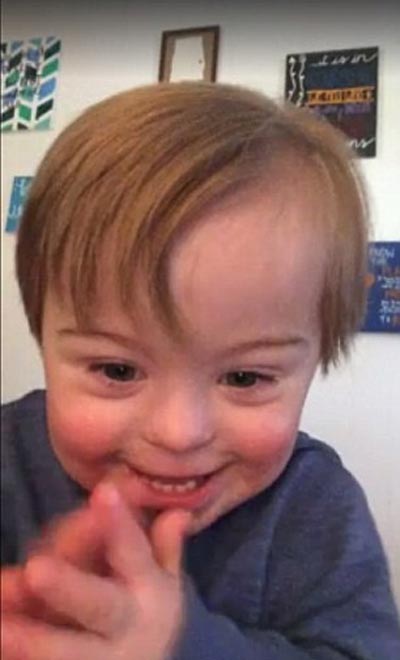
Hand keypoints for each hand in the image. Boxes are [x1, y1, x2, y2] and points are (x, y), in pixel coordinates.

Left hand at [2, 484, 190, 659]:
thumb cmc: (148, 617)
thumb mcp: (164, 584)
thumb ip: (164, 547)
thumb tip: (177, 510)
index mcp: (149, 591)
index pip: (134, 552)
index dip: (119, 524)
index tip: (105, 490)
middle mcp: (124, 622)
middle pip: (97, 605)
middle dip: (68, 587)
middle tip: (36, 570)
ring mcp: (96, 657)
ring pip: (63, 647)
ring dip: (31, 635)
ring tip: (2, 616)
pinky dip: (18, 650)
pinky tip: (2, 629)